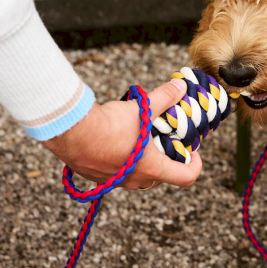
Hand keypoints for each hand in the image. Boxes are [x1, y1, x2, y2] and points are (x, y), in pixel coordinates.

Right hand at [42, 79, 201, 189]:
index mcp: (151, 168)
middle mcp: (134, 179)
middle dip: (168, 158)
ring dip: (145, 158)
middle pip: (162, 175)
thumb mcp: (142, 109)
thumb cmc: (109, 125)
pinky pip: (118, 172)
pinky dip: (124, 159)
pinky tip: (119, 139)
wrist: (70, 132)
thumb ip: (165, 98)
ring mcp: (114, 181)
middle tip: (167, 138)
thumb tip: (181, 87)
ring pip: (139, 174)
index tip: (194, 152)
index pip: (185, 177)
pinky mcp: (97, 177)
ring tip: (143, 135)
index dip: (196, 166)